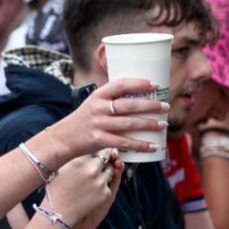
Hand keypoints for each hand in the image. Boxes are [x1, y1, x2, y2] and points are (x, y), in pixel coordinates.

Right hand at [41, 149, 122, 228]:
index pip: (93, 147)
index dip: (94, 148)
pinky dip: (103, 185)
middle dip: (105, 155)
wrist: (58, 213)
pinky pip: (109, 184)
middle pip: (106, 155)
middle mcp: (91, 169)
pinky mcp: (106, 193)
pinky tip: (91, 191)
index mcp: (78, 161)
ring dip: (105, 171)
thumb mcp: (61, 170)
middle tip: (102, 157)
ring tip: (92, 178)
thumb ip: (76, 159)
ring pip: (111, 169)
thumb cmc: (56, 190)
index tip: (95, 149)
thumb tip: (91, 151)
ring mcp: (100, 182)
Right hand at [53, 78, 168, 158]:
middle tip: (166, 106)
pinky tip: (153, 146)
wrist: (62, 139)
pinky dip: (141, 145)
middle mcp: (98, 108)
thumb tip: (141, 97)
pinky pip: (124, 142)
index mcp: (97, 95)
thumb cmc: (83, 120)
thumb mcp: (93, 104)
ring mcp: (98, 124)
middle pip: (129, 105)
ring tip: (163, 124)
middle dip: (151, 105)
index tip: (156, 85)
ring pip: (129, 123)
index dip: (140, 83)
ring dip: (150, 124)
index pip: (121, 84)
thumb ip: (111, 100)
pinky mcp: (98, 140)